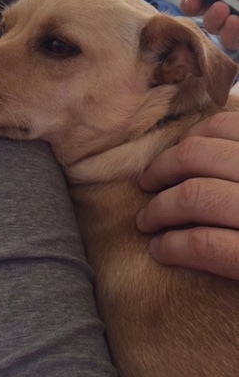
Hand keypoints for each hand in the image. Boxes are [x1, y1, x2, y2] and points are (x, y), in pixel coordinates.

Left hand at [136, 112, 238, 279]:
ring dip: (158, 209)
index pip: (222, 126)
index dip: (185, 140)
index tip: (168, 159)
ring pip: (193, 195)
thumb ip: (235, 162)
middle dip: (159, 170)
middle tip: (146, 186)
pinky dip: (174, 246)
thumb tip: (192, 144)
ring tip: (146, 221)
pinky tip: (160, 250)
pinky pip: (206, 244)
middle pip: (196, 155)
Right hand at [163, 0, 238, 48]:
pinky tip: (234, 23)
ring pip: (211, 27)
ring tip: (225, 12)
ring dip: (212, 20)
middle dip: (190, 5)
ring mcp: (233, 23)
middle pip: (198, 7)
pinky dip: (229, 34)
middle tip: (195, 2)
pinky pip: (229, 42)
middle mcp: (229, 3)